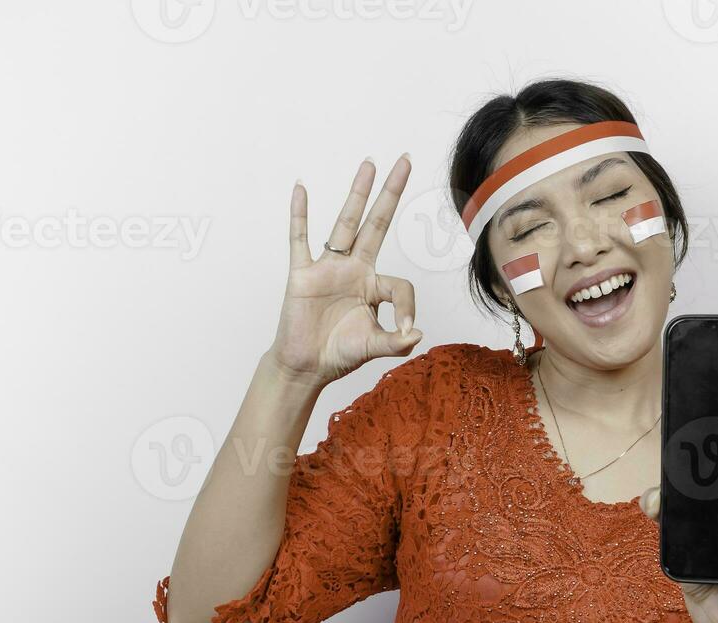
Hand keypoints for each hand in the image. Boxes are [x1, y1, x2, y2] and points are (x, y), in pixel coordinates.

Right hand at [268, 153, 422, 387]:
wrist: (305, 366)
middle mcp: (354, 270)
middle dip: (391, 194)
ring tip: (369, 163)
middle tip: (405, 161)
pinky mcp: (303, 274)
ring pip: (346, 223)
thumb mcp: (373, 347)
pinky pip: (300, 239)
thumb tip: (416, 334)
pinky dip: (300, 214)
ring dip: (358, 193)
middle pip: (377, 224)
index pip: (401, 285)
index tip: (405, 329)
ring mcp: (328, 268)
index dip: (407, 307)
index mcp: (373, 287)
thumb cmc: (338, 354)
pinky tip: (301, 188)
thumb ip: (396, 343)